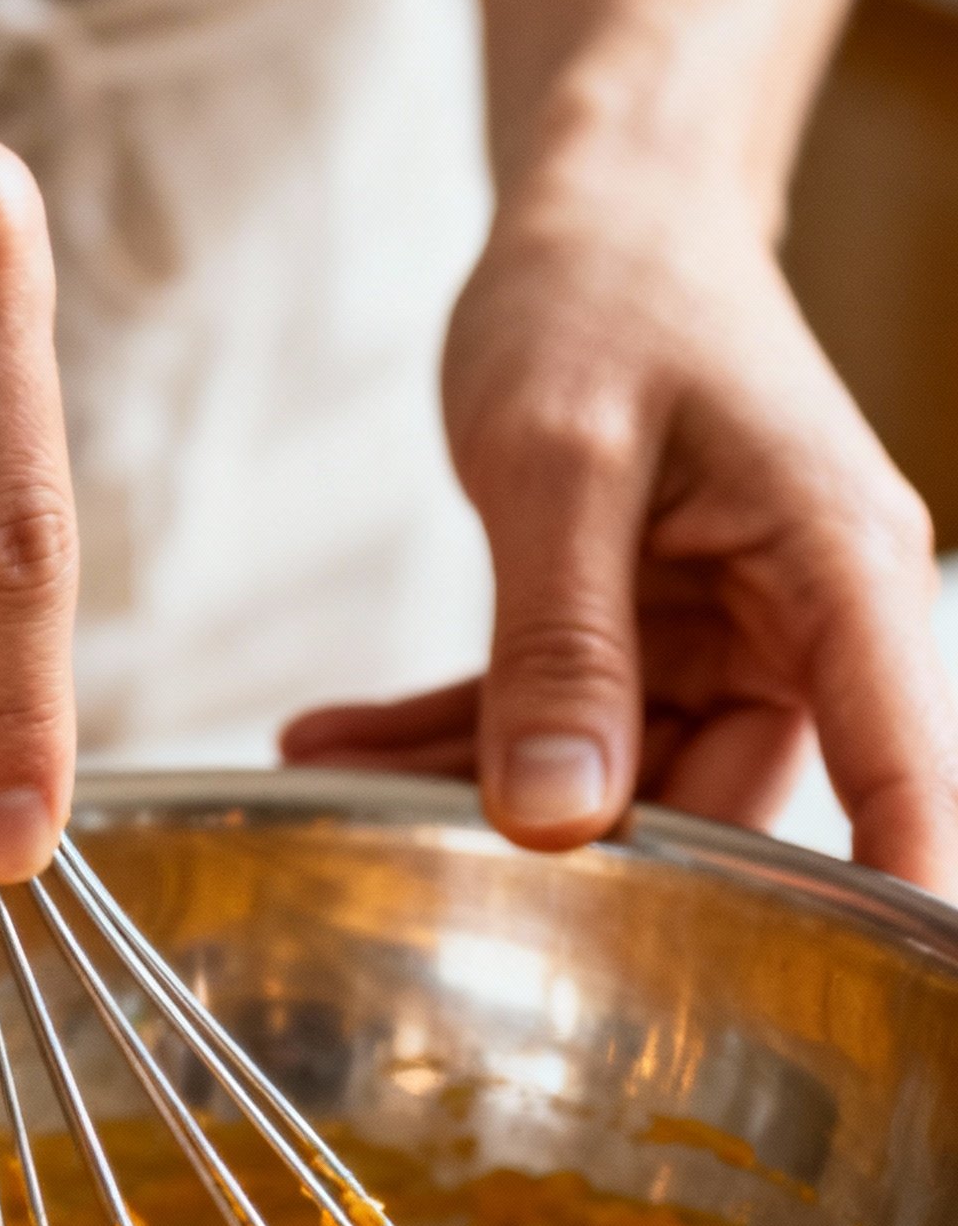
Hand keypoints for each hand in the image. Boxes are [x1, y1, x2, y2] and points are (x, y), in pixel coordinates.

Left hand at [283, 152, 957, 897]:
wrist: (601, 212)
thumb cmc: (606, 292)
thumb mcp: (561, 462)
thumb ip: (560, 644)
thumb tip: (555, 822)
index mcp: (839, 574)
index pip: (897, 773)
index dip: (890, 895)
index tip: (850, 1013)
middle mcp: (806, 626)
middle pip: (722, 802)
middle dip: (577, 853)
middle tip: (419, 868)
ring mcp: (726, 642)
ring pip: (614, 780)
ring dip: (472, 786)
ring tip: (328, 768)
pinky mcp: (651, 642)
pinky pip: (556, 727)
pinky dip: (453, 739)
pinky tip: (334, 743)